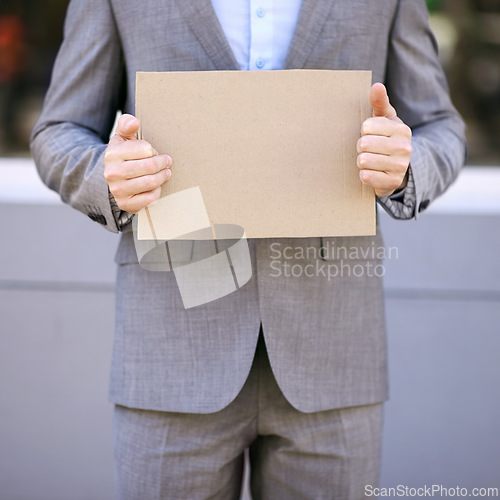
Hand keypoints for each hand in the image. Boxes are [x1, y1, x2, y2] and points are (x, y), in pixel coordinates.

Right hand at [104, 114, 171, 212]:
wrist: (114, 180)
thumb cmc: (124, 155)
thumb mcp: (122, 138)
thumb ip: (126, 124)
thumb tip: (134, 121)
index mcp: (112, 153)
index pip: (145, 149)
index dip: (153, 150)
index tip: (153, 152)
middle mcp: (112, 172)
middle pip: (150, 166)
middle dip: (162, 163)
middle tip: (167, 162)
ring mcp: (118, 190)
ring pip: (151, 182)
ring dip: (162, 177)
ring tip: (166, 173)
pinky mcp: (126, 203)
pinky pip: (150, 198)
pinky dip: (157, 191)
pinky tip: (156, 186)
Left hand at [357, 83, 411, 197]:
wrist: (396, 170)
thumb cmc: (386, 139)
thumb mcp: (384, 120)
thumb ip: (379, 102)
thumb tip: (376, 86)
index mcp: (401, 129)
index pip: (367, 126)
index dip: (363, 132)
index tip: (370, 135)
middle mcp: (404, 147)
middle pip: (363, 144)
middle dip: (360, 148)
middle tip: (367, 150)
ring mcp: (400, 166)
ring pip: (363, 160)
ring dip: (361, 162)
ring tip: (370, 161)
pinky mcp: (392, 182)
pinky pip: (366, 176)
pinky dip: (363, 175)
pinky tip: (370, 172)